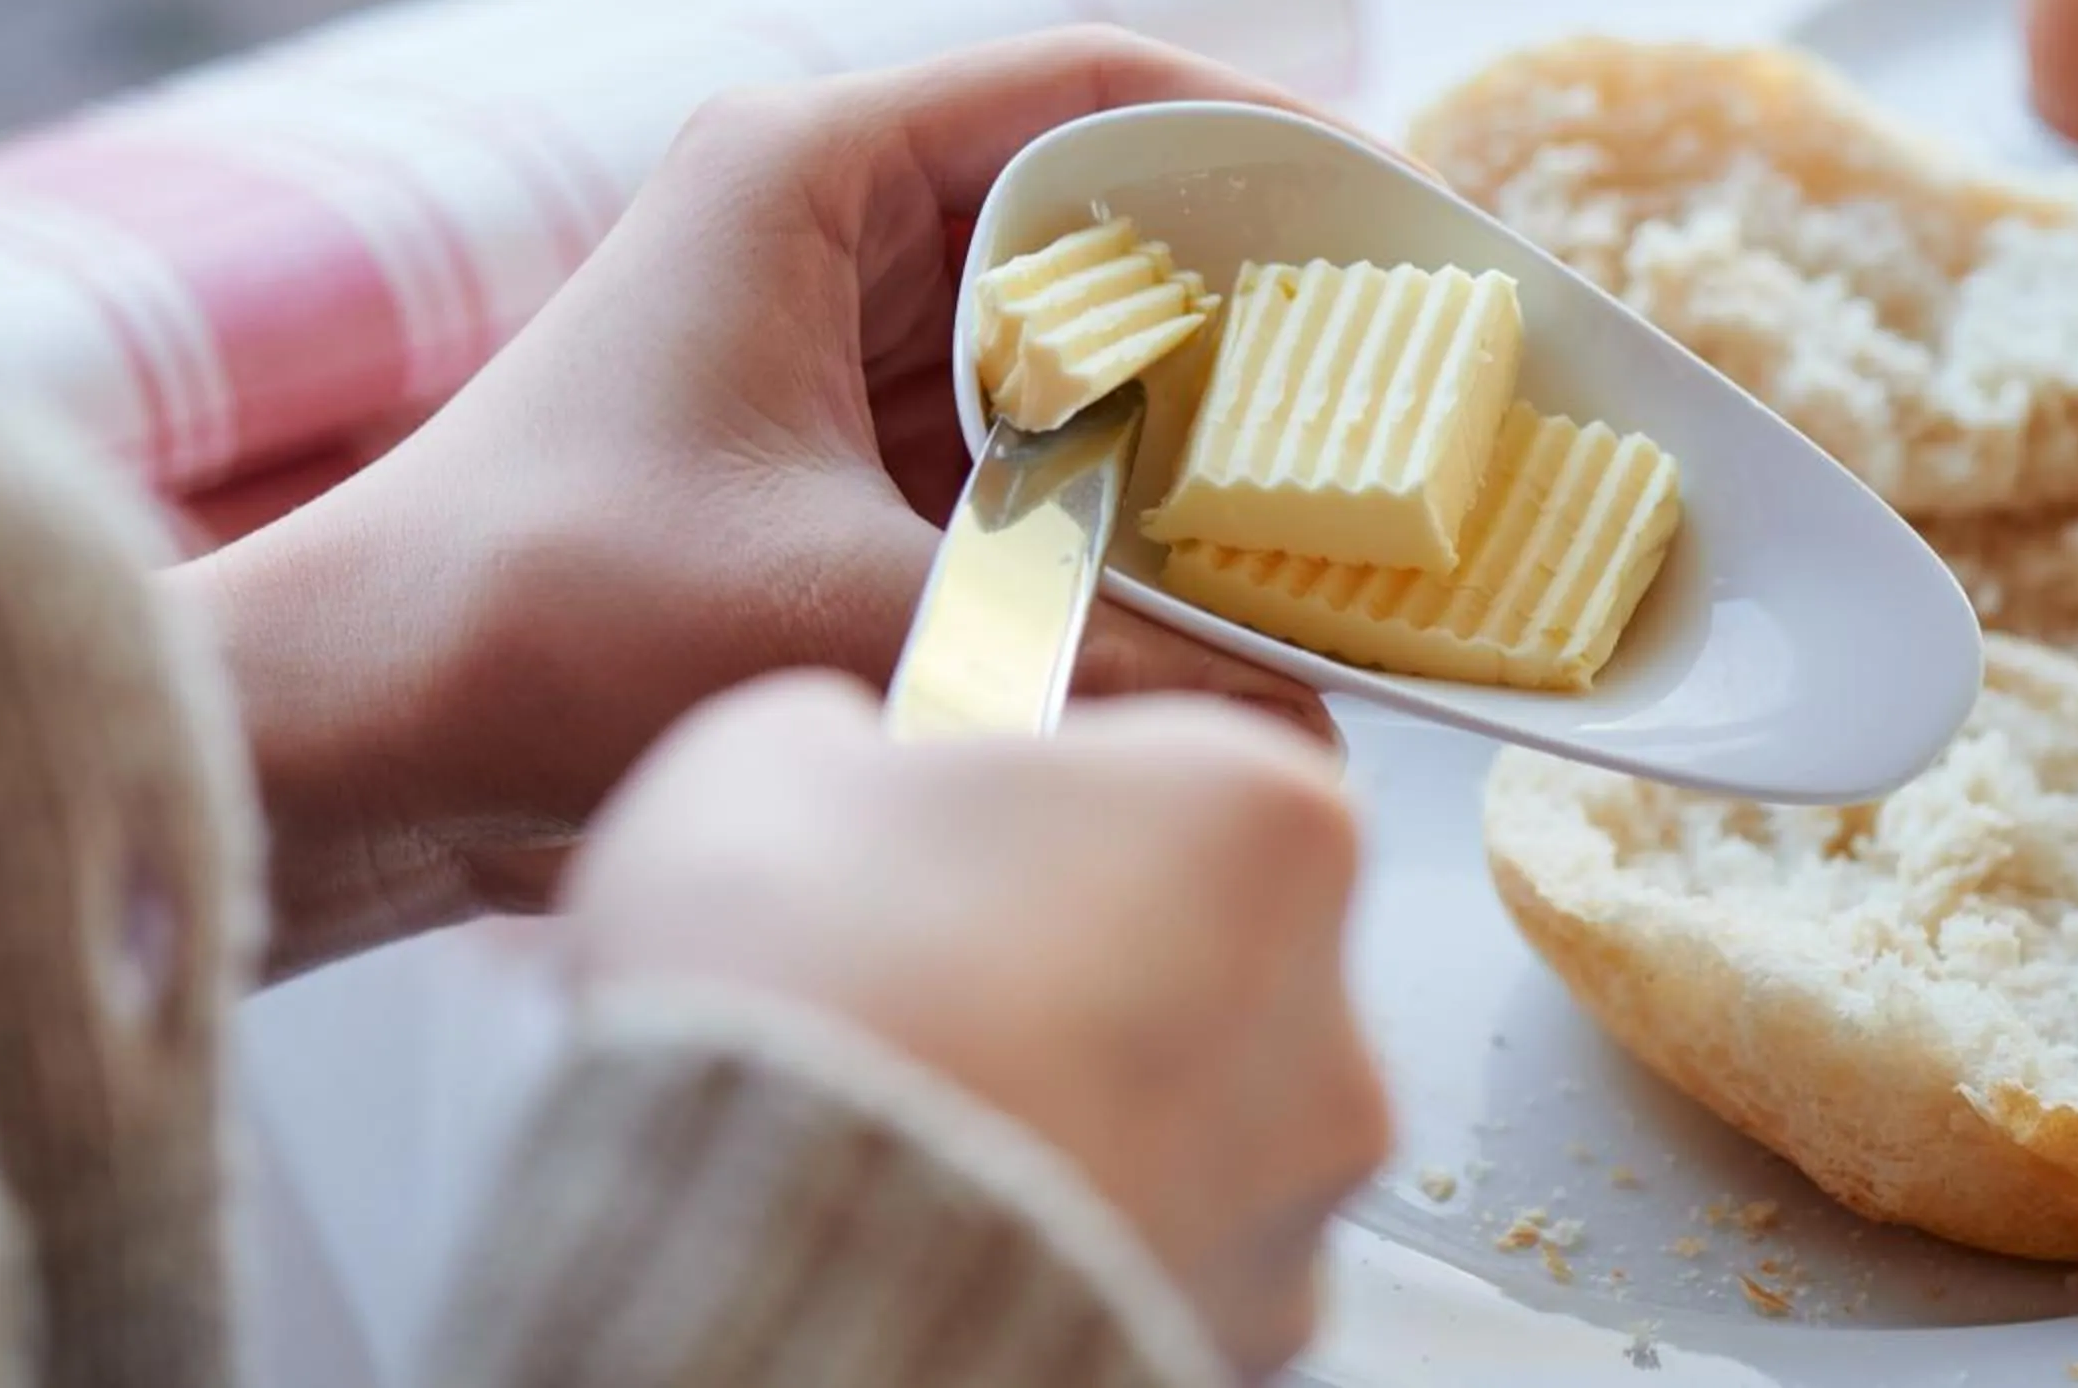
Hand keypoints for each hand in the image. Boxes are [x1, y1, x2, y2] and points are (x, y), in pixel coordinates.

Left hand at [184, 29, 1339, 968]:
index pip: (1097, 88)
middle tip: (1409, 374)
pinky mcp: (813, 451)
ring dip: (1183, 410)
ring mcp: (816, 337)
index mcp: (813, 170)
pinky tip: (1210, 567)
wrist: (347, 736)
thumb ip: (1088, 655)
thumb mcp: (849, 621)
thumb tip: (1298, 721)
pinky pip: (1003, 444)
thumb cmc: (544, 621)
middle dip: (1253, 297)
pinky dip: (1102, 495)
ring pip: (1059, 341)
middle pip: (1094, 215)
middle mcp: (821, 223)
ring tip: (1344, 478)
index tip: (1409, 216)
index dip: (1270, 139)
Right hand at [567, 671, 1390, 1381]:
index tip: (960, 828)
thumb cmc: (800, 996)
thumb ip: (856, 747)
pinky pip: (1158, 1251)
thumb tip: (846, 771)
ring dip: (1086, 1106)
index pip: (1187, 769)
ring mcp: (1291, 1194)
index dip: (1053, 799)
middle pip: (1204, 946)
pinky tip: (947, 1213)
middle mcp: (1324, 1010)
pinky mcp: (1237, 1331)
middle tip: (918, 975)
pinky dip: (1074, 1237)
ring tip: (920, 1113)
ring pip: (1189, 1114)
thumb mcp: (770, 760)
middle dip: (1079, 959)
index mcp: (1260, 814)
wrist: (753, 1253)